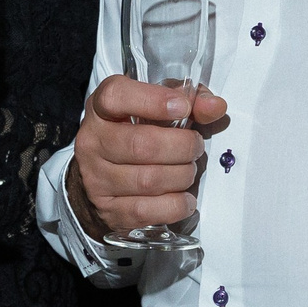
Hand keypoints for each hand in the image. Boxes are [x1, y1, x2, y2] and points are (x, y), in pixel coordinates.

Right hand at [65, 73, 230, 239]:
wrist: (102, 177)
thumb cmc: (137, 135)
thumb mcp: (159, 108)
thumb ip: (191, 101)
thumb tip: (214, 106)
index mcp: (102, 108)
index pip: (116, 96)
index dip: (152, 100)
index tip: (183, 107)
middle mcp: (93, 141)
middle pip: (141, 144)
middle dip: (182, 147)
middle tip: (196, 147)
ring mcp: (96, 177)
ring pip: (148, 180)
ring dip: (181, 176)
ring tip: (188, 171)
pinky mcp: (107, 209)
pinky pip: (146, 210)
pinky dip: (174, 205)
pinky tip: (184, 198)